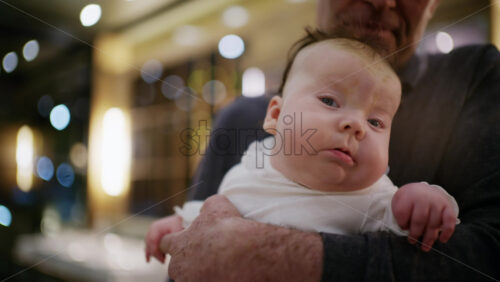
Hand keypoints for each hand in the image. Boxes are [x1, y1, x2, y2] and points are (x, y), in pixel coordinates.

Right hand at [145, 214, 182, 262]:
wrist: (178, 219)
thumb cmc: (178, 224)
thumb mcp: (177, 230)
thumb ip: (172, 239)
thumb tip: (168, 249)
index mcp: (156, 227)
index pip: (153, 242)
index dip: (156, 252)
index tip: (163, 259)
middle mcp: (151, 229)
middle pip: (150, 245)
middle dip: (156, 254)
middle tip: (164, 261)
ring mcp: (150, 232)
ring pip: (148, 245)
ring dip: (154, 254)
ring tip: (163, 260)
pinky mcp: (152, 235)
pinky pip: (148, 245)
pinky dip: (149, 252)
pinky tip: (148, 260)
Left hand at [160, 195, 322, 281]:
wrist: (248, 254)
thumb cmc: (230, 228)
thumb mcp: (217, 205)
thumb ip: (206, 206)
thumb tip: (205, 209)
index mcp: (178, 245)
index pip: (164, 244)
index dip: (176, 241)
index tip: (188, 241)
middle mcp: (180, 268)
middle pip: (177, 266)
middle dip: (190, 261)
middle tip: (210, 255)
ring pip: (192, 278)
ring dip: (203, 273)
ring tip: (224, 265)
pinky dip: (216, 279)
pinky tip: (229, 274)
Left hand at [392, 182, 456, 251]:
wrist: (422, 190)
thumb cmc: (409, 199)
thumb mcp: (399, 201)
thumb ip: (399, 213)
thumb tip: (406, 228)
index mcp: (409, 195)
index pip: (402, 212)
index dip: (401, 222)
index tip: (402, 227)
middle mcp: (424, 198)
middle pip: (419, 219)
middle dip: (415, 233)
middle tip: (412, 240)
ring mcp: (437, 202)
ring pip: (434, 223)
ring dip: (429, 237)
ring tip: (425, 247)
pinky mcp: (448, 207)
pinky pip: (450, 220)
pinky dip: (447, 231)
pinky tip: (442, 240)